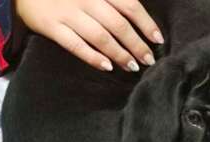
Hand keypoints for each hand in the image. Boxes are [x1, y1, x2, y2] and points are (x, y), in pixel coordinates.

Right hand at [14, 0, 163, 71]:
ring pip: (100, 37)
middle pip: (118, 25)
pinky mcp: (52, 26)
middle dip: (137, 44)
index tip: (158, 39)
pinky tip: (107, 67)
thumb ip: (112, 0)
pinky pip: (75, 45)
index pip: (130, 6)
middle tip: (148, 60)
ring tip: (133, 66)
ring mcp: (68, 13)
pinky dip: (92, 57)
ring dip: (120, 54)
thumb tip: (135, 17)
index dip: (146, 23)